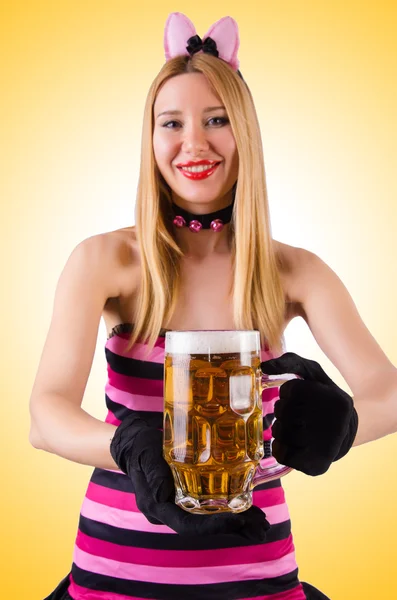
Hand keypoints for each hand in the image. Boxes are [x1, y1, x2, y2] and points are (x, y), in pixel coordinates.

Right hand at [110, 411, 269, 540]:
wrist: (134, 445)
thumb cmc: (140, 448)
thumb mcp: (145, 455)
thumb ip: (153, 473)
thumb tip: (160, 493)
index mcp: (158, 508)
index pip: (188, 526)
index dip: (214, 526)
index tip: (238, 521)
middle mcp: (170, 513)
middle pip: (205, 528)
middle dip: (234, 529)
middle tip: (261, 527)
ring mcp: (179, 507)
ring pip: (210, 521)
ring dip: (237, 523)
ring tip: (261, 523)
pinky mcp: (187, 498)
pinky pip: (210, 509)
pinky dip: (230, 510)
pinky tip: (247, 510)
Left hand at [260, 352, 357, 475]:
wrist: (345, 431)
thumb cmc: (322, 398)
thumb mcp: (312, 374)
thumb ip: (290, 362)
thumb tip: (264, 367)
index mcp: (335, 398)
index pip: (291, 390)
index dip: (289, 393)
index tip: (302, 397)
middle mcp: (333, 423)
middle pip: (283, 412)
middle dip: (283, 411)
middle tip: (300, 415)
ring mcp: (325, 447)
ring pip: (279, 432)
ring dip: (281, 429)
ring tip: (299, 429)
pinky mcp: (316, 465)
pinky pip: (280, 453)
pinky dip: (281, 448)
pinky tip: (296, 444)